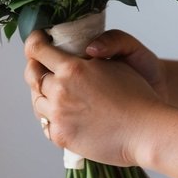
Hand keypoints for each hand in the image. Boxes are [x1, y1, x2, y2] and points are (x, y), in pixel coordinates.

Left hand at [24, 30, 162, 166]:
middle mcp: (60, 91)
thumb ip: (92, 54)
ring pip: (37, 101)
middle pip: (32, 76)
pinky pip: (45, 124)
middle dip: (35, 68)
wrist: (146, 131)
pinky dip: (51, 117)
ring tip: (56, 92)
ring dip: (43, 94)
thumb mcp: (117, 62)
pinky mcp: (61, 137)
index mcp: (72, 69)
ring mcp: (58, 116)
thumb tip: (78, 50)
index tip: (37, 40)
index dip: (34, 42)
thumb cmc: (137, 94)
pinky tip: (63, 113)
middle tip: (43, 66)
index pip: (37, 50)